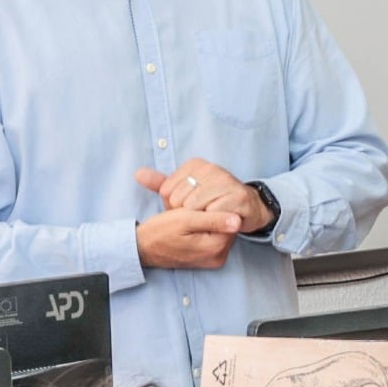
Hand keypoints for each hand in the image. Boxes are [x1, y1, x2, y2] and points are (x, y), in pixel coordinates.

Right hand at [136, 206, 243, 270]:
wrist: (141, 249)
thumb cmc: (159, 232)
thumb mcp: (185, 220)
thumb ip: (212, 220)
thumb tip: (239, 220)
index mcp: (216, 248)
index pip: (230, 220)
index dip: (215, 207)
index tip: (197, 206)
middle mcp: (218, 257)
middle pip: (226, 226)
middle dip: (212, 214)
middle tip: (191, 211)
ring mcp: (213, 258)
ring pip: (219, 230)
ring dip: (208, 220)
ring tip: (189, 219)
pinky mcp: (207, 257)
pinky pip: (212, 237)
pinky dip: (204, 228)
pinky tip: (191, 225)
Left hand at [138, 160, 271, 233]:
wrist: (249, 207)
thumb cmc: (214, 200)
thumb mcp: (185, 190)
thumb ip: (161, 183)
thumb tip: (138, 174)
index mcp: (196, 164)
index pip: (167, 191)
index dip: (174, 206)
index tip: (190, 206)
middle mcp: (211, 168)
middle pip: (180, 201)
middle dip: (187, 214)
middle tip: (202, 214)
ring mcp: (226, 181)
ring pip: (194, 208)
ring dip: (201, 219)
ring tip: (212, 216)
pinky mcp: (238, 197)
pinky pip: (213, 215)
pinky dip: (214, 222)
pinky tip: (222, 220)